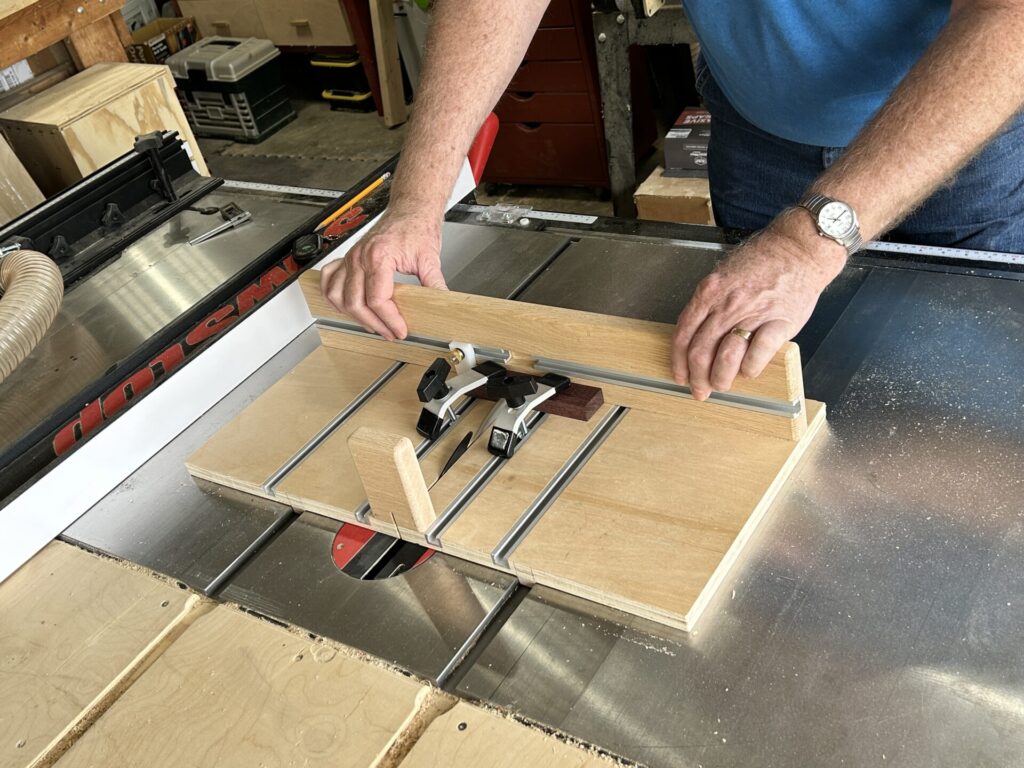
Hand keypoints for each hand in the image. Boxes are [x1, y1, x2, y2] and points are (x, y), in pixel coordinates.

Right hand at [320, 211, 444, 339]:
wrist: (410, 209)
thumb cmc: (417, 227)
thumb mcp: (429, 259)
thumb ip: (434, 285)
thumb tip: (442, 306)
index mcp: (379, 256)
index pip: (377, 299)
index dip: (389, 320)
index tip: (400, 330)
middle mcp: (360, 257)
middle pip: (355, 303)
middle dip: (374, 324)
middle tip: (390, 333)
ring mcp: (351, 257)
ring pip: (337, 296)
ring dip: (353, 315)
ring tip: (372, 325)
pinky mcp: (348, 258)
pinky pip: (328, 280)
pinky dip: (333, 296)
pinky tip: (345, 306)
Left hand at [671, 209, 845, 399]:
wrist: (799, 249)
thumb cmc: (763, 260)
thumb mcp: (724, 274)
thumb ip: (709, 303)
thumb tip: (697, 334)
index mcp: (708, 293)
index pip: (683, 334)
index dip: (678, 362)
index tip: (680, 375)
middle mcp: (726, 305)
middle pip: (700, 351)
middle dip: (697, 377)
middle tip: (700, 390)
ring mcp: (753, 314)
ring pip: (725, 357)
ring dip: (721, 378)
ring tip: (722, 384)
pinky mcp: (779, 323)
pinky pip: (757, 355)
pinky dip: (749, 370)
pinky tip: (748, 372)